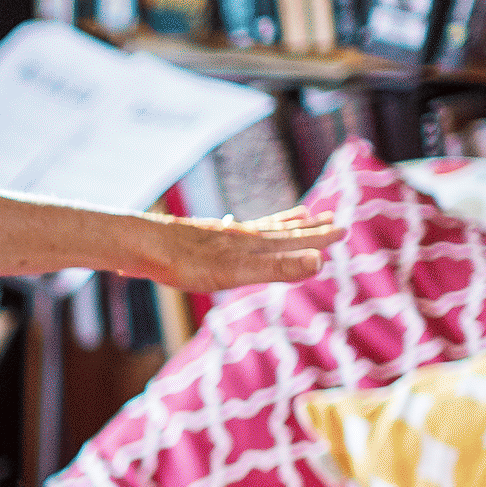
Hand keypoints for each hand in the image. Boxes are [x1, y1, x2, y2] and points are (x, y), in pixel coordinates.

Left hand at [130, 204, 337, 295]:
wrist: (144, 246)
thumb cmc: (189, 264)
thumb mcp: (238, 271)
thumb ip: (278, 268)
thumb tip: (320, 262)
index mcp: (253, 245)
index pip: (293, 240)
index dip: (317, 239)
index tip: (342, 230)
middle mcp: (240, 236)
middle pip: (281, 231)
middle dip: (307, 229)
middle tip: (332, 218)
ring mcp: (221, 235)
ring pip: (260, 228)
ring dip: (283, 224)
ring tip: (301, 215)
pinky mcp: (201, 239)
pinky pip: (235, 231)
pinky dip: (248, 228)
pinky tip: (239, 228)